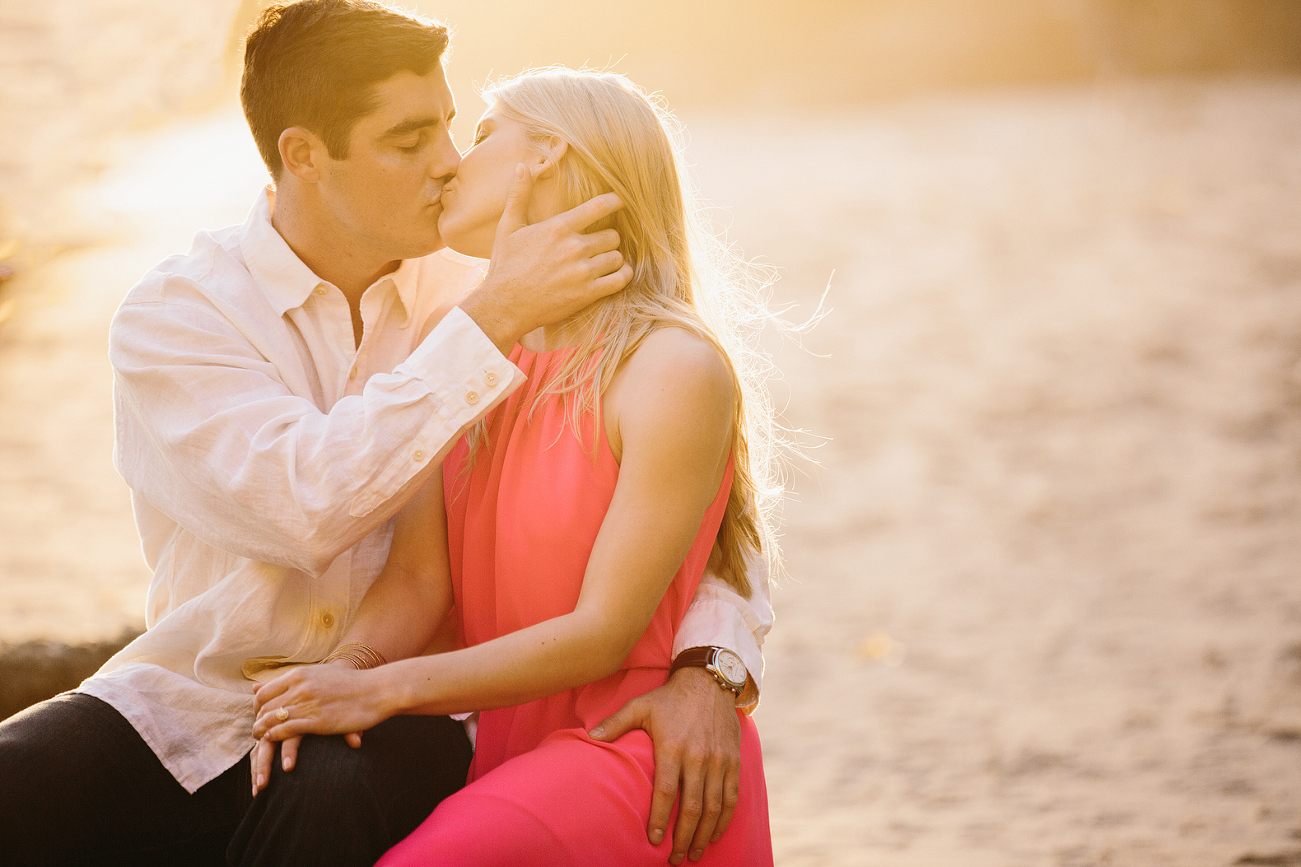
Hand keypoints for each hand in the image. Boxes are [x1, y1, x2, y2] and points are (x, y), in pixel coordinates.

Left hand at [250, 659, 368, 794]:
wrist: (378, 690)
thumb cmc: (351, 683)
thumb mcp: (319, 674)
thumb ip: (290, 680)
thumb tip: (257, 685)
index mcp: (300, 674)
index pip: (263, 692)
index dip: (257, 707)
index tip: (260, 716)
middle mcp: (300, 687)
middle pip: (264, 707)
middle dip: (258, 722)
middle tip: (258, 732)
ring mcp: (308, 703)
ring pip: (270, 720)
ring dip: (262, 733)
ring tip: (262, 741)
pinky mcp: (317, 721)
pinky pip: (285, 731)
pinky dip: (275, 738)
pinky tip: (276, 743)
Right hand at [461, 163, 632, 353]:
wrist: (503, 305)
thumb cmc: (505, 265)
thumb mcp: (509, 227)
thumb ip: (519, 195)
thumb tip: (522, 166)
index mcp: (559, 227)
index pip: (600, 206)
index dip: (615, 201)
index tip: (620, 202)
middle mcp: (574, 247)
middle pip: (612, 235)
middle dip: (608, 239)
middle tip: (599, 245)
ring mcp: (583, 271)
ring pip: (617, 257)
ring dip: (613, 259)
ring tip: (603, 262)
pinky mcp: (588, 293)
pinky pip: (620, 279)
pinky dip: (623, 275)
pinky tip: (617, 274)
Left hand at [588, 667, 740, 864]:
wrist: (709, 681)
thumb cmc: (669, 698)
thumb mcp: (640, 705)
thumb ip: (615, 723)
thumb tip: (589, 738)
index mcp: (672, 747)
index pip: (665, 792)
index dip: (659, 819)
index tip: (653, 840)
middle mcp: (698, 757)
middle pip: (691, 807)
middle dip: (683, 838)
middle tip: (674, 859)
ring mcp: (718, 760)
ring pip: (713, 807)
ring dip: (704, 835)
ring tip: (694, 854)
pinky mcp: (733, 760)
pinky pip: (731, 796)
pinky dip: (724, 819)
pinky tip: (715, 834)